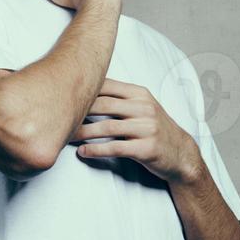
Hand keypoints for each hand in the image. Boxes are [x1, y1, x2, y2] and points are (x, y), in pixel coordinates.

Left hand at [69, 78, 205, 185]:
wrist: (181, 154)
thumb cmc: (154, 129)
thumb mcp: (143, 107)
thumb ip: (120, 98)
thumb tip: (85, 88)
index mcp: (140, 94)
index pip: (107, 86)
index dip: (84, 88)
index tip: (62, 92)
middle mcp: (144, 108)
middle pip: (103, 105)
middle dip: (79, 111)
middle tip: (58, 116)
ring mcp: (147, 128)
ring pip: (107, 127)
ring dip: (83, 132)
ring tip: (66, 137)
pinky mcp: (146, 149)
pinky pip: (115, 147)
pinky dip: (96, 150)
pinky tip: (83, 152)